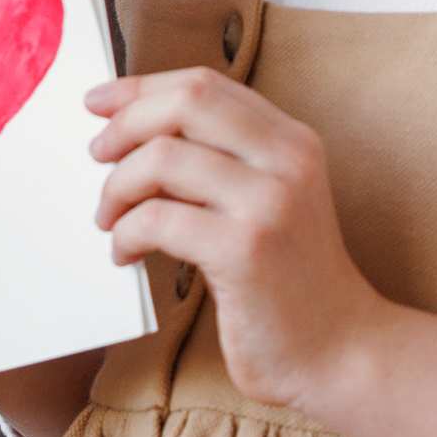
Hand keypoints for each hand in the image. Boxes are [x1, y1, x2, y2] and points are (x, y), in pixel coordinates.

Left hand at [86, 69, 384, 414]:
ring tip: (111, 220)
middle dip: (124, 125)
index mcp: (293, 141)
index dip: (142, 87)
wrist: (338, 351)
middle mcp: (287, 161)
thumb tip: (131, 127)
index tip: (98, 102)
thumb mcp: (269, 201)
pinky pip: (156, 219)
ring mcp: (269, 203)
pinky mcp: (245, 250)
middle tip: (98, 157)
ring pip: (161, 157)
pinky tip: (126, 255)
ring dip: (116, 188)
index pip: (205, 85)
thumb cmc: (287, 281)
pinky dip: (125, 234)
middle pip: (184, 103)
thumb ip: (221, 160)